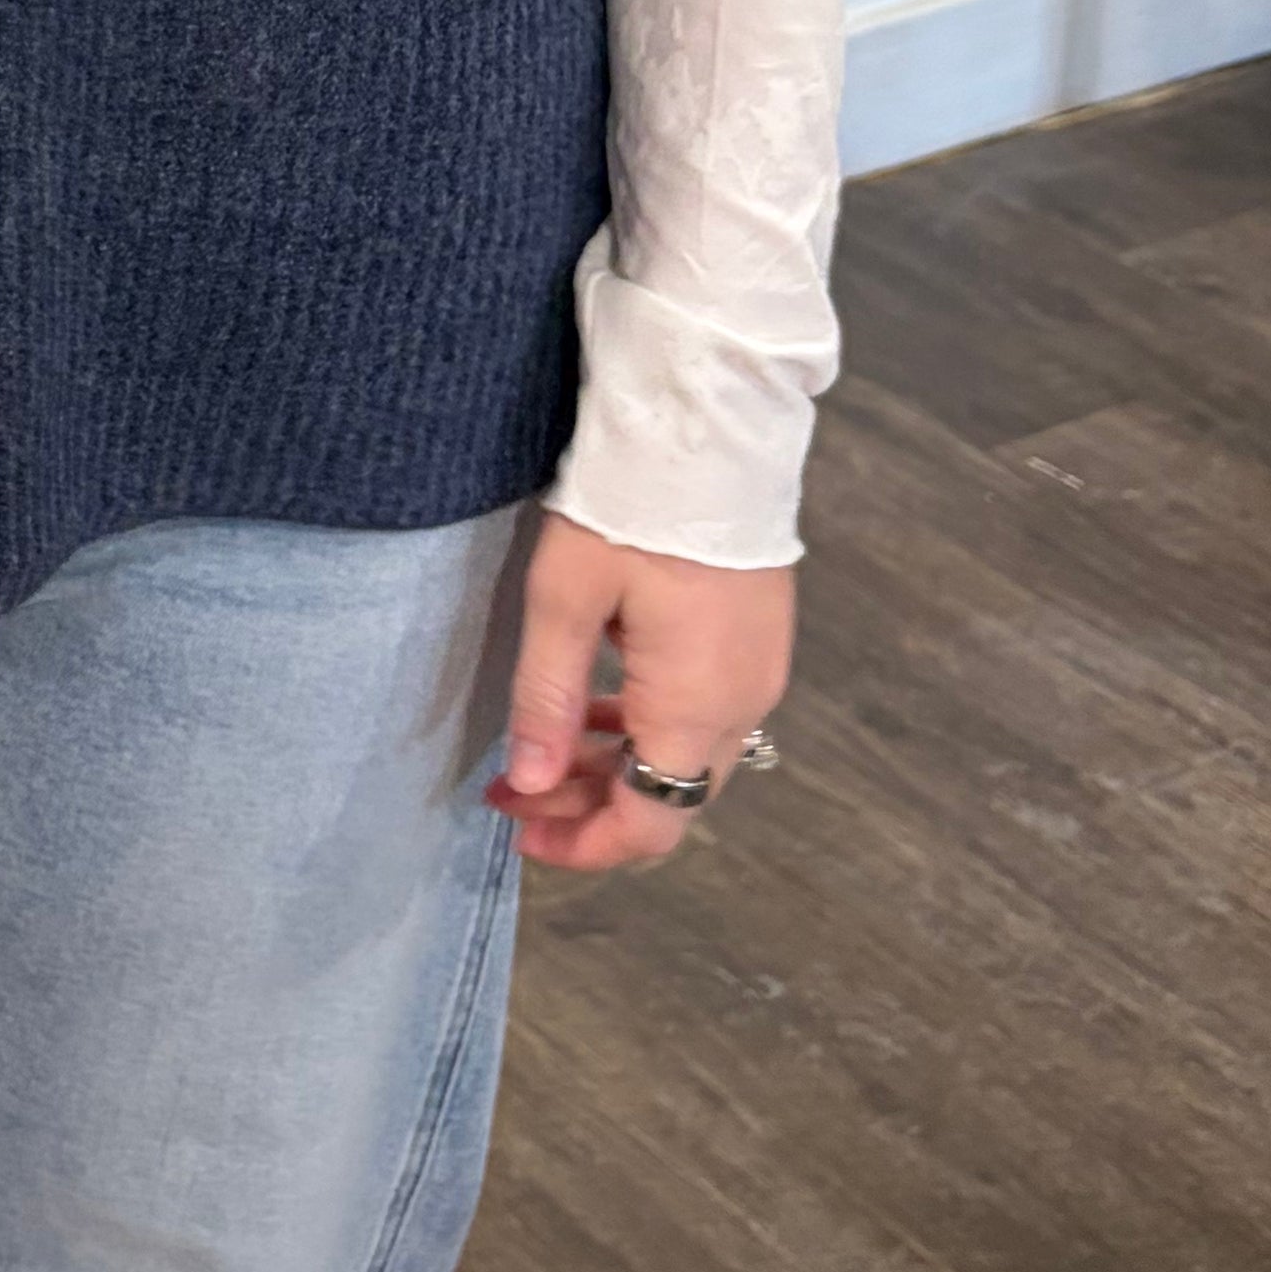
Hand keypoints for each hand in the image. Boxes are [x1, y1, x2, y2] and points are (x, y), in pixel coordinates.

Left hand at [492, 509, 791, 874]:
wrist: (708, 427)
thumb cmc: (631, 505)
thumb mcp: (564, 600)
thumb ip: (547, 699)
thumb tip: (530, 782)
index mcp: (695, 706)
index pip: (650, 823)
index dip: (583, 844)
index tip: (519, 830)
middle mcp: (743, 703)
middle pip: (670, 798)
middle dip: (587, 807)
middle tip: (511, 788)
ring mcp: (759, 673)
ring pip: (686, 759)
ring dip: (615, 769)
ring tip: (541, 751)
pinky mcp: (757, 642)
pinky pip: (703, 715)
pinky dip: (648, 729)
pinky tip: (597, 707)